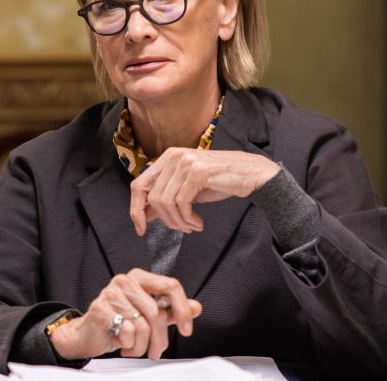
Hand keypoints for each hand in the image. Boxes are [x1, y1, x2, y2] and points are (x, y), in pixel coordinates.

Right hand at [50, 268, 202, 359]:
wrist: (88, 334)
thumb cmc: (120, 323)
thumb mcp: (149, 316)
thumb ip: (171, 310)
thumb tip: (196, 307)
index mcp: (139, 277)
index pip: (170, 285)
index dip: (182, 309)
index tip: (186, 330)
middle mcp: (125, 280)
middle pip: (157, 312)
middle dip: (160, 338)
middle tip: (156, 351)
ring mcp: (110, 293)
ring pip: (143, 325)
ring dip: (142, 345)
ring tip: (134, 347)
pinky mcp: (100, 309)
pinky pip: (127, 331)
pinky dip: (129, 345)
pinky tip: (122, 344)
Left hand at [129, 149, 279, 234]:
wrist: (251, 174)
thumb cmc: (220, 182)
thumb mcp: (187, 189)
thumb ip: (165, 197)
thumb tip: (142, 214)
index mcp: (167, 157)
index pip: (138, 185)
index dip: (135, 210)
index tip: (140, 229)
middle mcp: (173, 156)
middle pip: (152, 197)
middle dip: (164, 220)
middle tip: (181, 229)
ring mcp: (185, 162)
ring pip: (166, 202)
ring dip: (178, 221)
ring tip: (192, 226)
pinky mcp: (197, 172)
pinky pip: (182, 203)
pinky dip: (188, 219)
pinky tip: (198, 223)